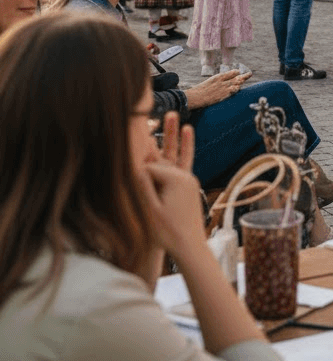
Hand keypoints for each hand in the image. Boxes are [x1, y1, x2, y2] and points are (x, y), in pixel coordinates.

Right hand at [136, 112, 204, 259]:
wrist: (189, 247)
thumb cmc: (166, 233)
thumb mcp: (149, 211)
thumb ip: (142, 187)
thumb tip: (134, 165)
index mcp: (174, 180)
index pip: (147, 167)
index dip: (131, 166)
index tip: (116, 153)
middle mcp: (184, 176)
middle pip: (160, 156)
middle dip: (148, 140)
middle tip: (139, 115)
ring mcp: (188, 179)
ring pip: (174, 153)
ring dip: (171, 133)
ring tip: (172, 112)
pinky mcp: (188, 183)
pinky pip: (186, 160)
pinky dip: (186, 145)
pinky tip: (187, 129)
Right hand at [186, 69, 250, 108]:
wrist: (195, 97)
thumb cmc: (200, 91)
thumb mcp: (209, 83)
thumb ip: (217, 82)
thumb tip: (223, 82)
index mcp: (217, 77)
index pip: (230, 73)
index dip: (236, 72)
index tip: (239, 72)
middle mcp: (222, 81)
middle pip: (236, 77)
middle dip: (244, 76)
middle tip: (249, 74)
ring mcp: (223, 88)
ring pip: (236, 83)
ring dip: (241, 81)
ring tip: (246, 79)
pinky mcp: (223, 95)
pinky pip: (233, 90)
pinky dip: (237, 88)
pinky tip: (239, 87)